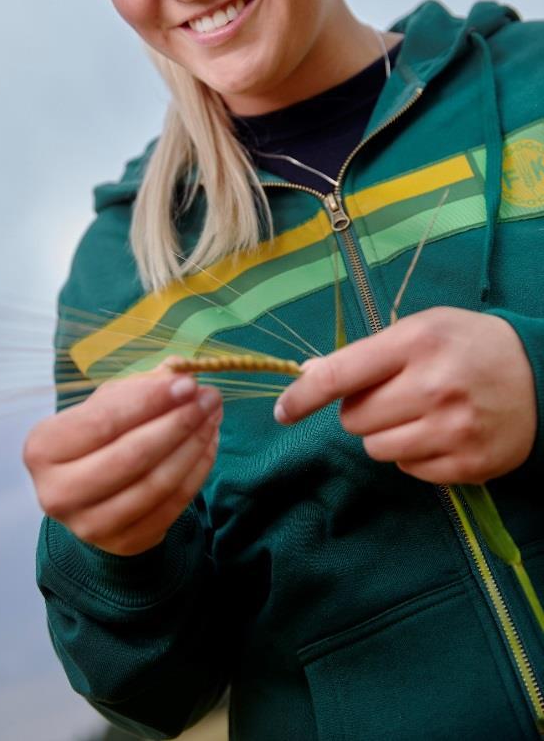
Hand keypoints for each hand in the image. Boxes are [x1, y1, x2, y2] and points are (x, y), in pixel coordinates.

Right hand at [23, 361, 222, 555]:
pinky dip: (197, 471)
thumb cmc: (97, 439)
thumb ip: (140, 386)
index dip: (149, 401)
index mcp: (43, 448)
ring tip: (213, 417)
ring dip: (193, 445)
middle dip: (178, 422)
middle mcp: (58, 492)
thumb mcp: (107, 404)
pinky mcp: (124, 544)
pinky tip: (209, 443)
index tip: (187, 382)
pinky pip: (172, 506)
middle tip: (209, 398)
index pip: (103, 421)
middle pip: (131, 455)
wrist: (89, 497)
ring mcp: (90, 525)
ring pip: (156, 483)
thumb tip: (179, 370)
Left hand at [273, 308, 536, 483]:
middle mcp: (433, 387)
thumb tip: (310, 373)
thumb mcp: (421, 328)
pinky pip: (409, 470)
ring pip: (377, 449)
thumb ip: (367, 352)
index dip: (303, 396)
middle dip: (361, 410)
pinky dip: (415, 455)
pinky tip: (440, 433)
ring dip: (386, 434)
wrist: (541, 375)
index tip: (282, 411)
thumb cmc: (468, 345)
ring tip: (418, 413)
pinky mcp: (469, 464)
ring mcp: (453, 429)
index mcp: (415, 343)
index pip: (340, 374)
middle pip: (354, 420)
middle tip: (391, 395)